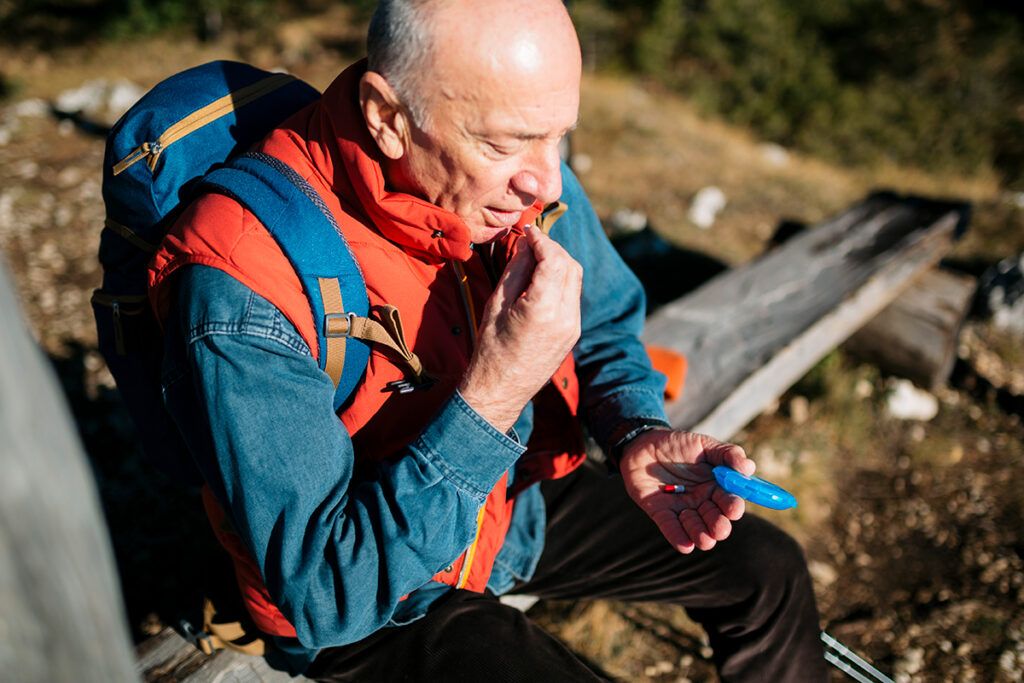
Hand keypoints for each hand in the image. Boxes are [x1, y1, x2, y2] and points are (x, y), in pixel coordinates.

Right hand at [459, 227, 582, 431]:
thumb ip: (516, 270)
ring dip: (559, 263)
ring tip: (536, 259)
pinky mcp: (574, 332)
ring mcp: (573, 326)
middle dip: (553, 249)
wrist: (502, 389)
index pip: (553, 259)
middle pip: (570, 266)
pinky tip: (542, 281)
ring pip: (575, 279)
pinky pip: (573, 296)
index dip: (542, 241)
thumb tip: (527, 243)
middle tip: (532, 243)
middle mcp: (565, 317)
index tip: (528, 232)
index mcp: (542, 309)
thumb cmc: (491, 348)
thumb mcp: (497, 304)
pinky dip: (561, 281)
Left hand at [619, 428, 754, 553]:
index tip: (734, 509)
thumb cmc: (678, 444)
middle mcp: (702, 502)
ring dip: (701, 535)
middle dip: (719, 527)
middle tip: (719, 528)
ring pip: (696, 530)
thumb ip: (728, 454)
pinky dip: (678, 537)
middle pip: (716, 521)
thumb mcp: (705, 444)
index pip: (730, 503)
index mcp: (717, 488)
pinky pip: (670, 528)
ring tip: (704, 539)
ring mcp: (681, 509)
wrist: (644, 443)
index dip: (733, 507)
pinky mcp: (661, 512)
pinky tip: (685, 545)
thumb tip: (749, 467)